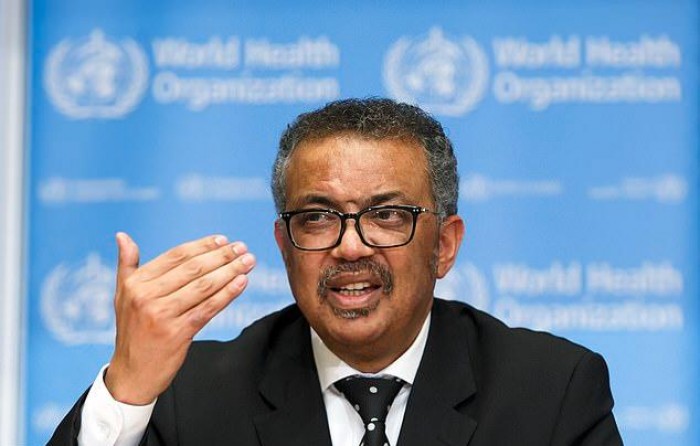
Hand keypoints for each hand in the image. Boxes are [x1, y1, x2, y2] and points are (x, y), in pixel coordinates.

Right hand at [104, 232, 254, 404]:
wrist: (132, 375)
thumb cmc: (132, 331)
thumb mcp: (123, 296)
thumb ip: (127, 264)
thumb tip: (122, 235)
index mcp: (135, 283)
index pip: (176, 256)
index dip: (202, 246)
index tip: (223, 240)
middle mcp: (146, 296)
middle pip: (193, 268)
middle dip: (222, 256)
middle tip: (242, 248)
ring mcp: (162, 315)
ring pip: (204, 286)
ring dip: (230, 271)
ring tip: (248, 262)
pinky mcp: (177, 333)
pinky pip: (208, 308)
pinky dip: (228, 293)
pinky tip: (242, 282)